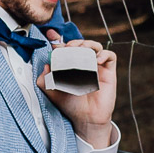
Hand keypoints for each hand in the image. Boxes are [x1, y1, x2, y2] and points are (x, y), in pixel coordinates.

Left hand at [41, 31, 116, 148]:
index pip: (66, 49)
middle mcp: (83, 65)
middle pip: (81, 44)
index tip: (51, 35)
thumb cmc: (71, 105)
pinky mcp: (108, 72)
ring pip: (95, 46)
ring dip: (88, 44)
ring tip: (81, 50)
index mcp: (70, 67)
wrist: (86, 118)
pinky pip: (110, 56)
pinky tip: (96, 61)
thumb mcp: (51, 92)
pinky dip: (103, 54)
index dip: (59, 40)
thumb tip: (45, 65)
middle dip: (74, 42)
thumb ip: (43, 79)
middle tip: (68, 47)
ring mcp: (96, 67)